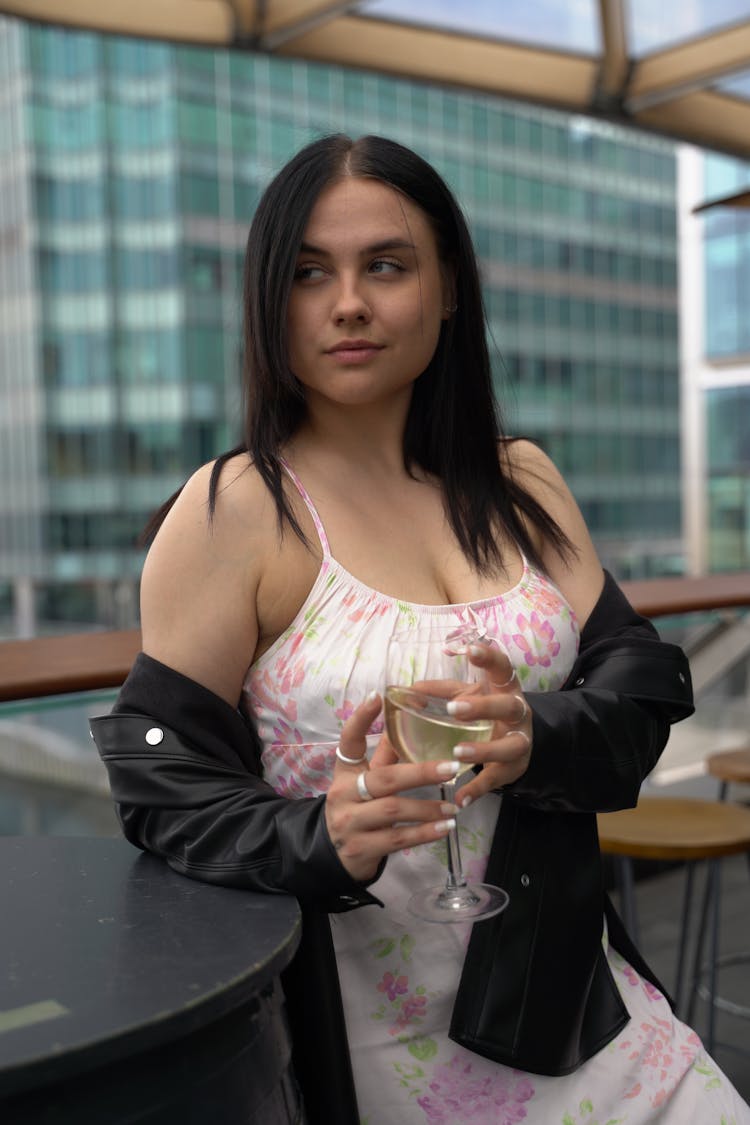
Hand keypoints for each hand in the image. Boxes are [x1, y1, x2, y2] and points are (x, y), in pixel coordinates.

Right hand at [324, 694, 460, 882]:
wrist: (333, 855)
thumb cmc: (357, 810)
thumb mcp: (365, 782)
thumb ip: (386, 757)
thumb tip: (411, 722)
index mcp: (345, 773)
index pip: (349, 742)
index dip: (360, 718)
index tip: (378, 696)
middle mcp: (343, 795)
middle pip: (383, 779)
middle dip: (420, 773)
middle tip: (451, 767)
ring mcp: (349, 823)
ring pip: (393, 811)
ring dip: (427, 808)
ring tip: (452, 806)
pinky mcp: (361, 849)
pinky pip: (397, 839)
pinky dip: (423, 834)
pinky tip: (444, 828)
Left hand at [444, 643, 532, 806]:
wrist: (518, 743)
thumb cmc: (486, 712)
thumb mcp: (467, 696)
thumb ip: (440, 692)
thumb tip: (406, 689)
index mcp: (504, 688)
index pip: (502, 667)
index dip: (489, 657)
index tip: (470, 651)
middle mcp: (517, 713)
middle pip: (508, 707)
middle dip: (484, 707)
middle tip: (455, 709)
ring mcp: (519, 742)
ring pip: (509, 746)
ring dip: (484, 750)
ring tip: (458, 753)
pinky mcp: (512, 770)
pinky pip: (496, 781)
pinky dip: (477, 790)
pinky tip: (459, 798)